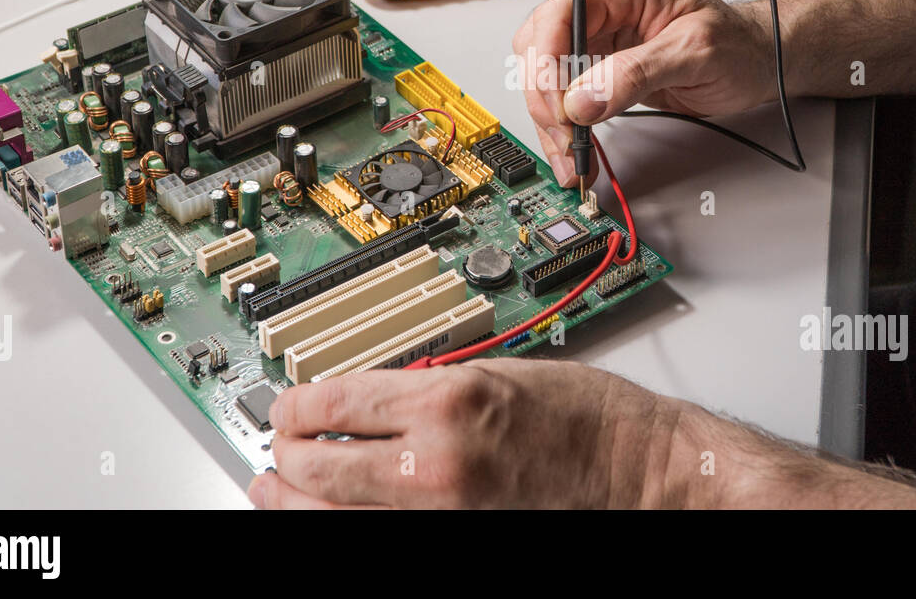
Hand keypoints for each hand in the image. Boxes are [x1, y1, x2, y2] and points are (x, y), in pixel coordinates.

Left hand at [246, 359, 675, 508]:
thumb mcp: (501, 371)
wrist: (641, 474)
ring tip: (274, 490)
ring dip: (291, 503)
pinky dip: (338, 526)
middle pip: (315, 468)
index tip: (288, 402)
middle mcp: (435, 464)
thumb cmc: (593, 420)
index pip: (332, 402)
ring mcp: (441, 516)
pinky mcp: (454, 544)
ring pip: (329, 519)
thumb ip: (426, 386)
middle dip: (283, 455)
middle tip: (276, 443)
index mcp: (447, 402)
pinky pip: (371, 539)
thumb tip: (368, 400)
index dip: (294, 402)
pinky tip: (328, 518)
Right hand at [511, 0, 775, 186]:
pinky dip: (564, 126)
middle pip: (541, 45)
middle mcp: (602, 4)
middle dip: (546, 99)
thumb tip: (581, 100)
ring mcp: (596, 34)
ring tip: (571, 157)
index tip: (560, 107)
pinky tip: (576, 150)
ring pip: (544, 74)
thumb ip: (637, 73)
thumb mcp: (696, 54)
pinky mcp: (596, 64)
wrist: (754, 61)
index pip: (560, 13)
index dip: (548, 62)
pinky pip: (563, 93)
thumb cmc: (738, 45)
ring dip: (550, 120)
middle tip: (567, 140)